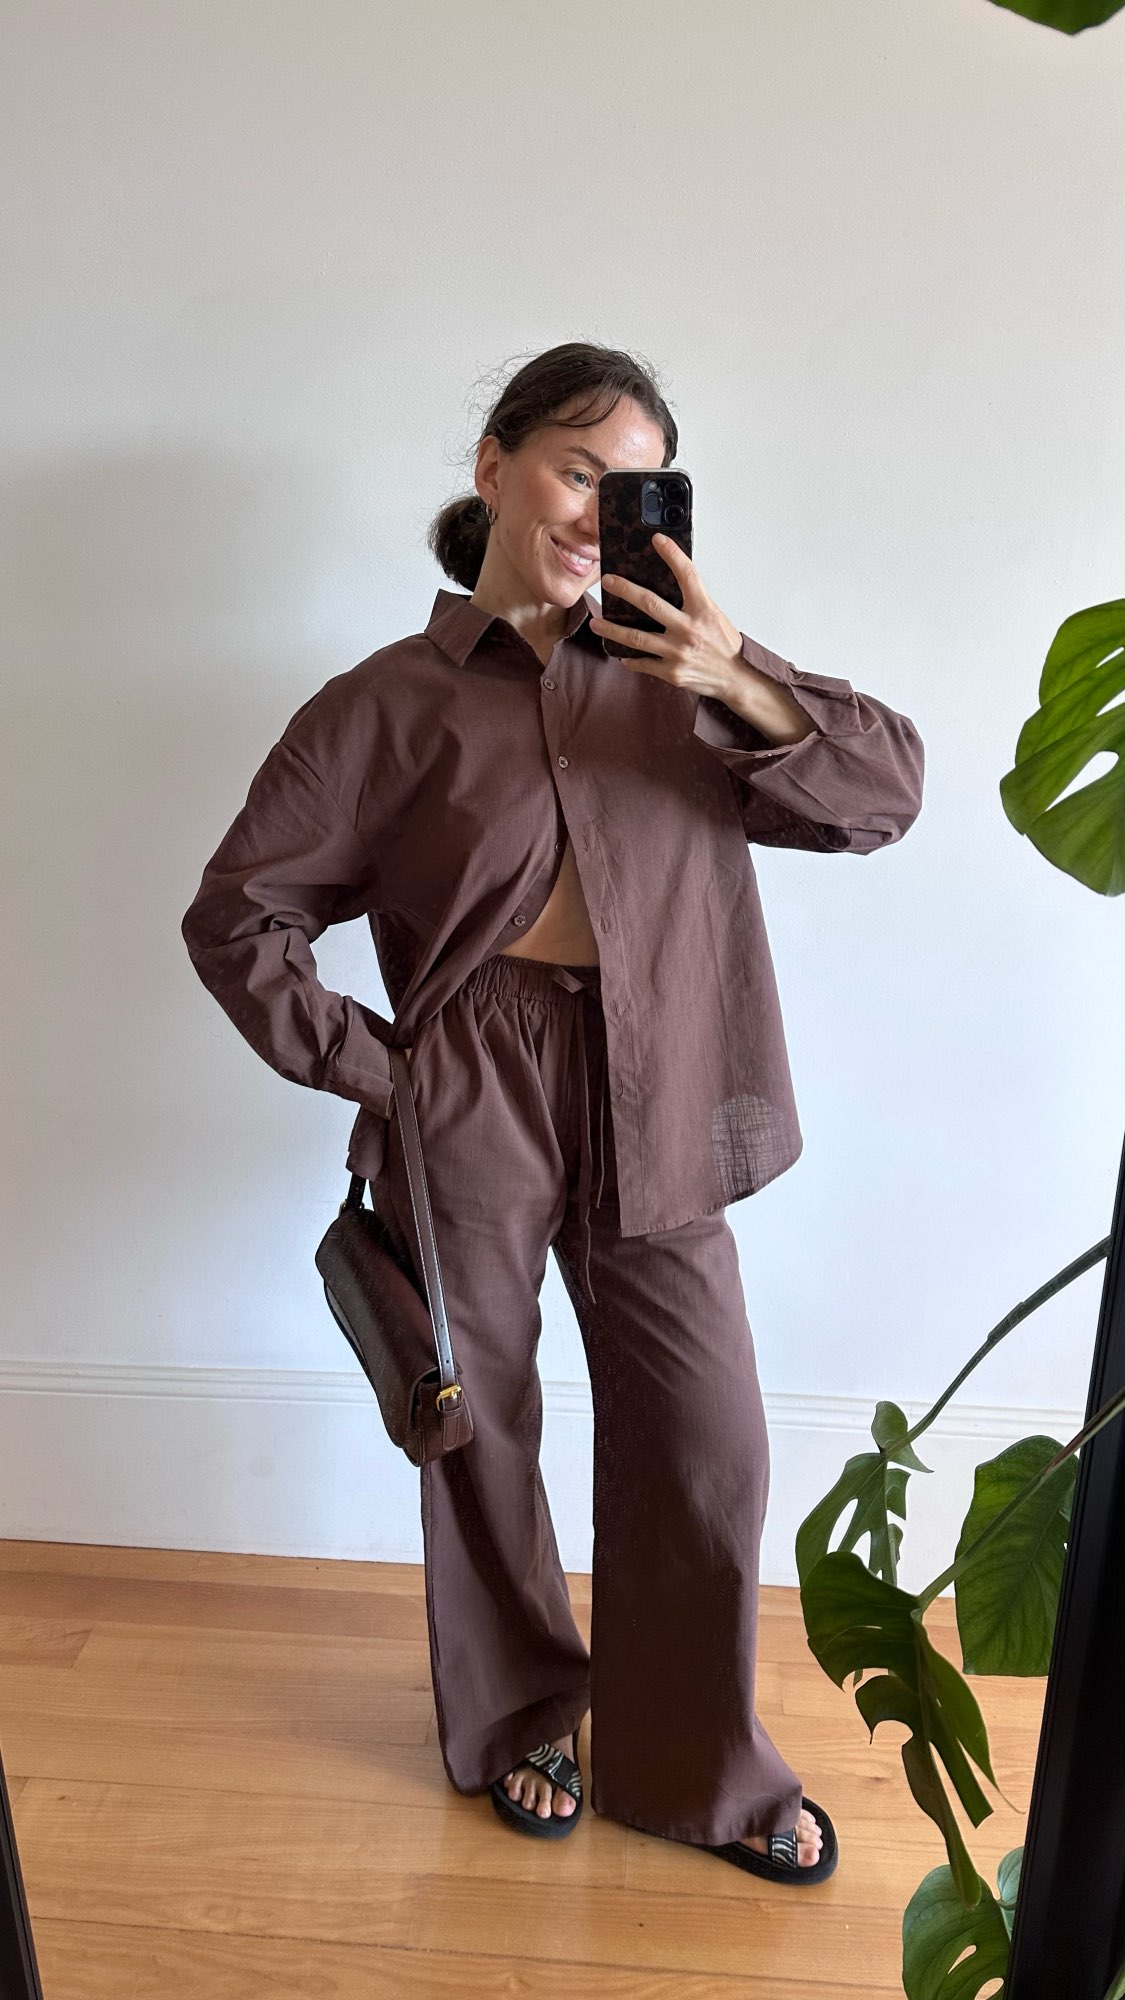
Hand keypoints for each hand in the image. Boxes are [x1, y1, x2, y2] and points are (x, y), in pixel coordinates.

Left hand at [588, 534, 742, 701]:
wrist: (734, 678)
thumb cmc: (724, 645)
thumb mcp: (714, 616)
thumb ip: (694, 601)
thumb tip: (672, 583)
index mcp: (704, 610)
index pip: (687, 575)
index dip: (672, 555)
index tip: (657, 540)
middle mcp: (689, 629)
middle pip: (650, 604)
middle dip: (625, 590)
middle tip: (608, 581)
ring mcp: (678, 652)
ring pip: (637, 638)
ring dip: (612, 629)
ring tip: (597, 623)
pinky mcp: (672, 672)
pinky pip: (643, 663)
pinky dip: (629, 658)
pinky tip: (620, 654)